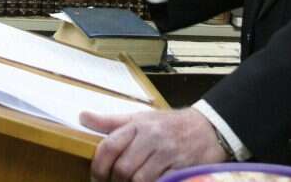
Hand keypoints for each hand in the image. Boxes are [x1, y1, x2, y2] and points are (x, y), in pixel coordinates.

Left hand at [83, 108, 226, 181]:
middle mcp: (152, 137)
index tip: (97, 177)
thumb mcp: (140, 118)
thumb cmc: (168, 125)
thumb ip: (111, 122)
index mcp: (138, 125)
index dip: (99, 166)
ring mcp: (167, 153)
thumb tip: (82, 116)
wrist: (208, 128)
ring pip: (139, 179)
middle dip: (116, 181)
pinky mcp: (181, 168)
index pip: (109, 145)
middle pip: (123, 168)